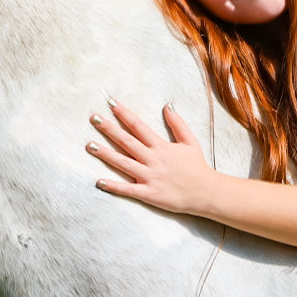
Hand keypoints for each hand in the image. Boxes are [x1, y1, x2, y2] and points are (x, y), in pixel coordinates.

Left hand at [87, 99, 213, 214]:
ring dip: (106, 154)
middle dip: (109, 129)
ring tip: (90, 145)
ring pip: (123, 163)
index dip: (123, 113)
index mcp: (161, 146)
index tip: (110, 103)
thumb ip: (177, 123)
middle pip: (127, 141)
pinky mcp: (149, 193)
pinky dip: (113, 186)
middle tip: (93, 118)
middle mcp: (153, 159)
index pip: (138, 125)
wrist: (206, 192)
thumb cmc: (197, 167)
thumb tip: (166, 105)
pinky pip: (128, 189)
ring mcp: (149, 177)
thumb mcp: (190, 141)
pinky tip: (99, 181)